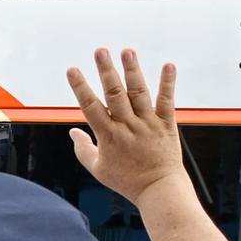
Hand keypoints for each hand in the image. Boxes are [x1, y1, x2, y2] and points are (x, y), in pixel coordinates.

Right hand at [66, 48, 183, 204]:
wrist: (159, 190)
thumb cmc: (127, 181)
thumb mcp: (98, 169)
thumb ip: (83, 149)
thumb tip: (72, 131)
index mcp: (108, 136)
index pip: (90, 107)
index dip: (80, 87)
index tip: (72, 70)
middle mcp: (127, 126)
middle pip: (114, 94)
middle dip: (106, 71)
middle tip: (100, 50)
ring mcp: (147, 124)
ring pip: (138, 93)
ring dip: (133, 71)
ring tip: (127, 51)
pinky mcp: (166, 124)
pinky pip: (166, 101)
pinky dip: (168, 83)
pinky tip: (168, 65)